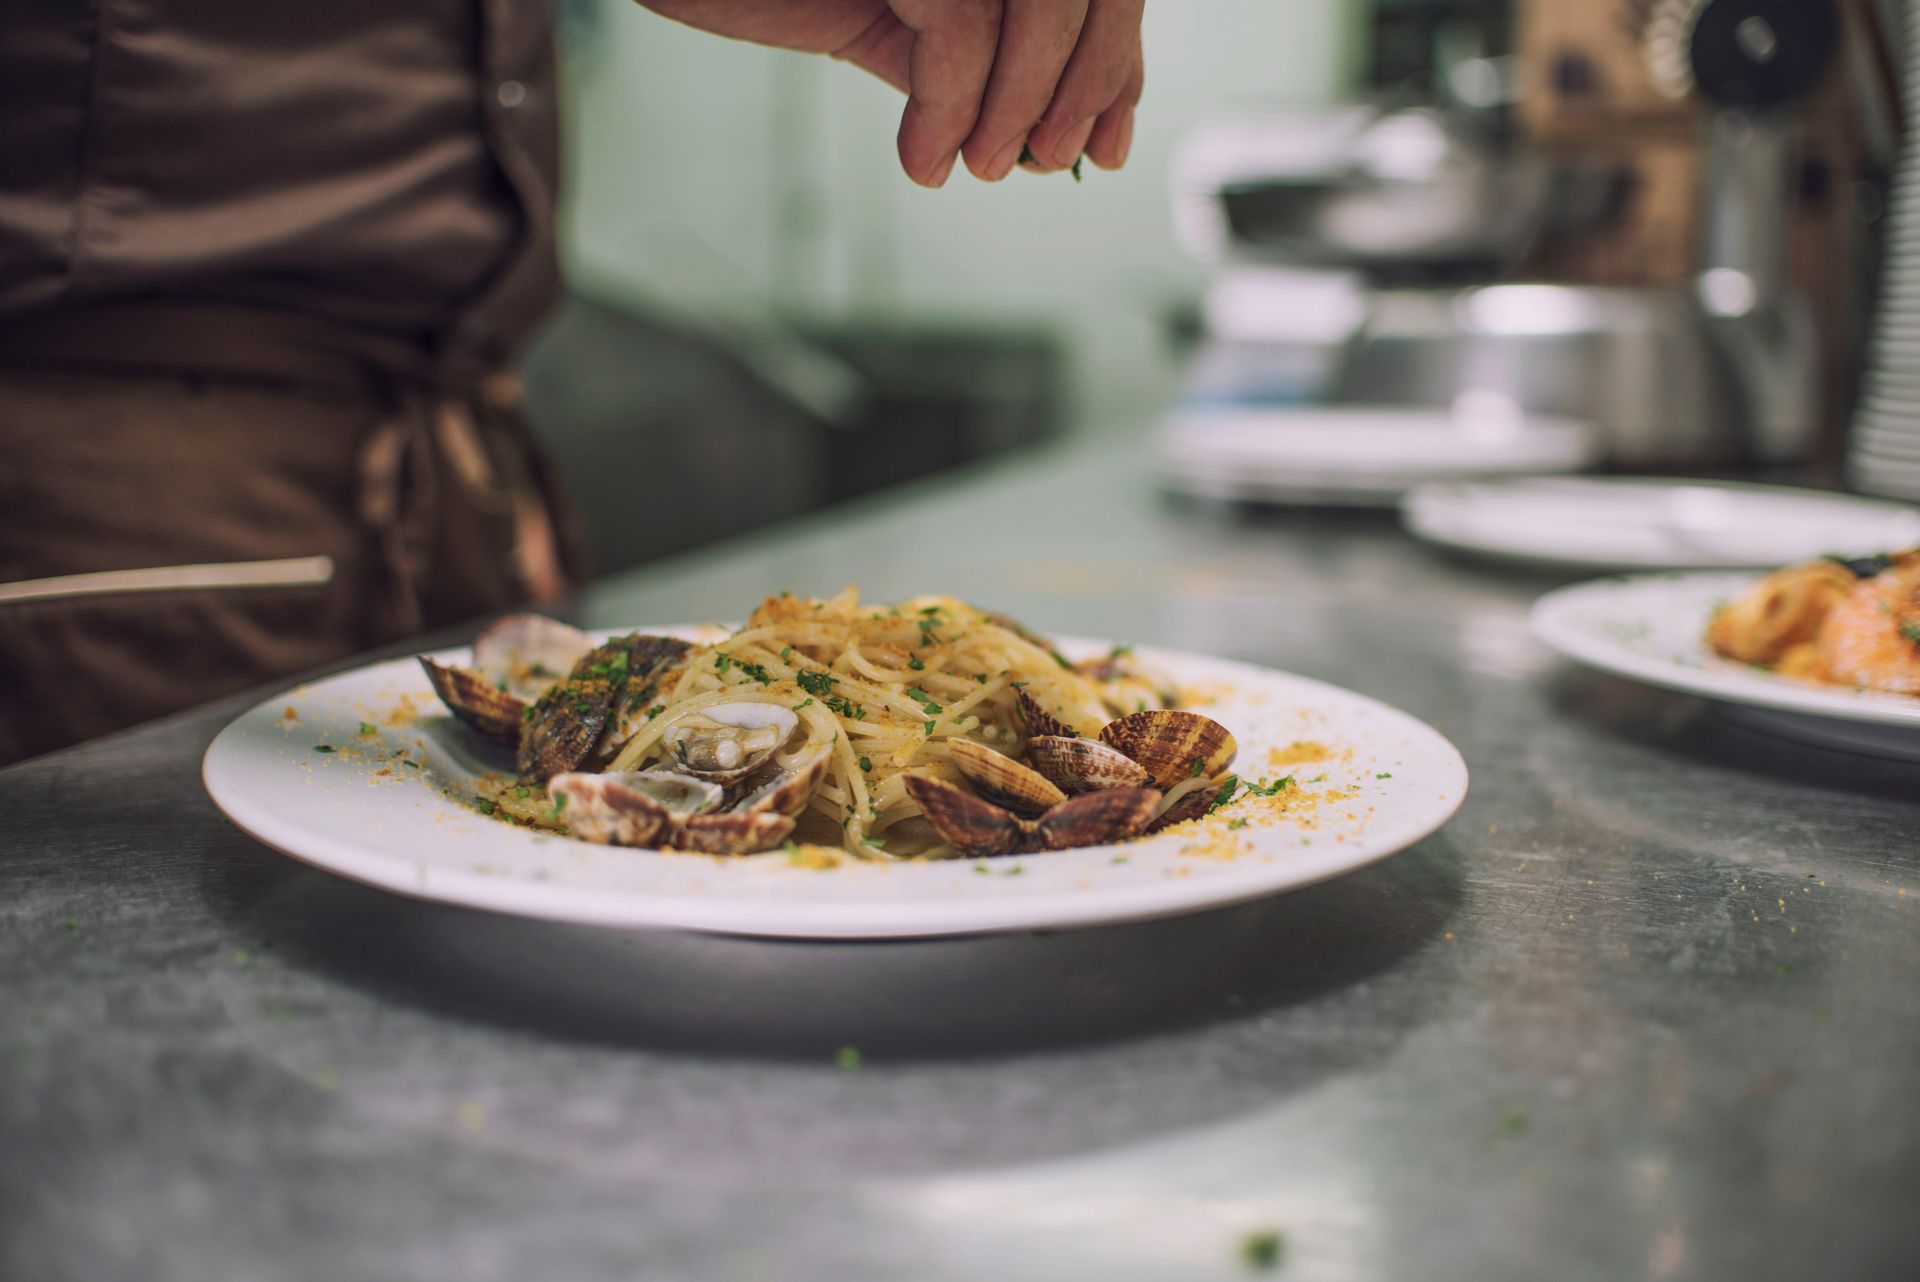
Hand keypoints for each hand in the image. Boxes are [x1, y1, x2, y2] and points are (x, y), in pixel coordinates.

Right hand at [637, 0, 1144, 186]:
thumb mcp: (889, 25)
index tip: (1103, 148)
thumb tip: (1046, 137)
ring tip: (981, 166)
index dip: (1112, 60)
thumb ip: (965, 60)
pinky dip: (951, 105)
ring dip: (1023, 102)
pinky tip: (920, 158)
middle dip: (1085, 82)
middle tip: (1050, 162)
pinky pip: (959, 24)